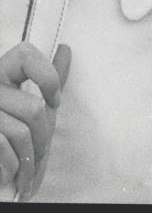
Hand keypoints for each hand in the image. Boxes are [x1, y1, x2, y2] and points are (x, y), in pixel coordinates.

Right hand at [0, 42, 70, 199]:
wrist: (2, 184)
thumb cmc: (18, 144)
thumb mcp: (35, 108)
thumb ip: (48, 79)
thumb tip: (64, 48)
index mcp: (1, 76)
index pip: (25, 54)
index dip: (48, 76)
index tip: (54, 101)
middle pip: (33, 107)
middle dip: (43, 136)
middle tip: (38, 150)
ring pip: (22, 131)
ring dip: (31, 156)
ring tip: (26, 165)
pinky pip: (6, 147)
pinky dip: (16, 167)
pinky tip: (11, 172)